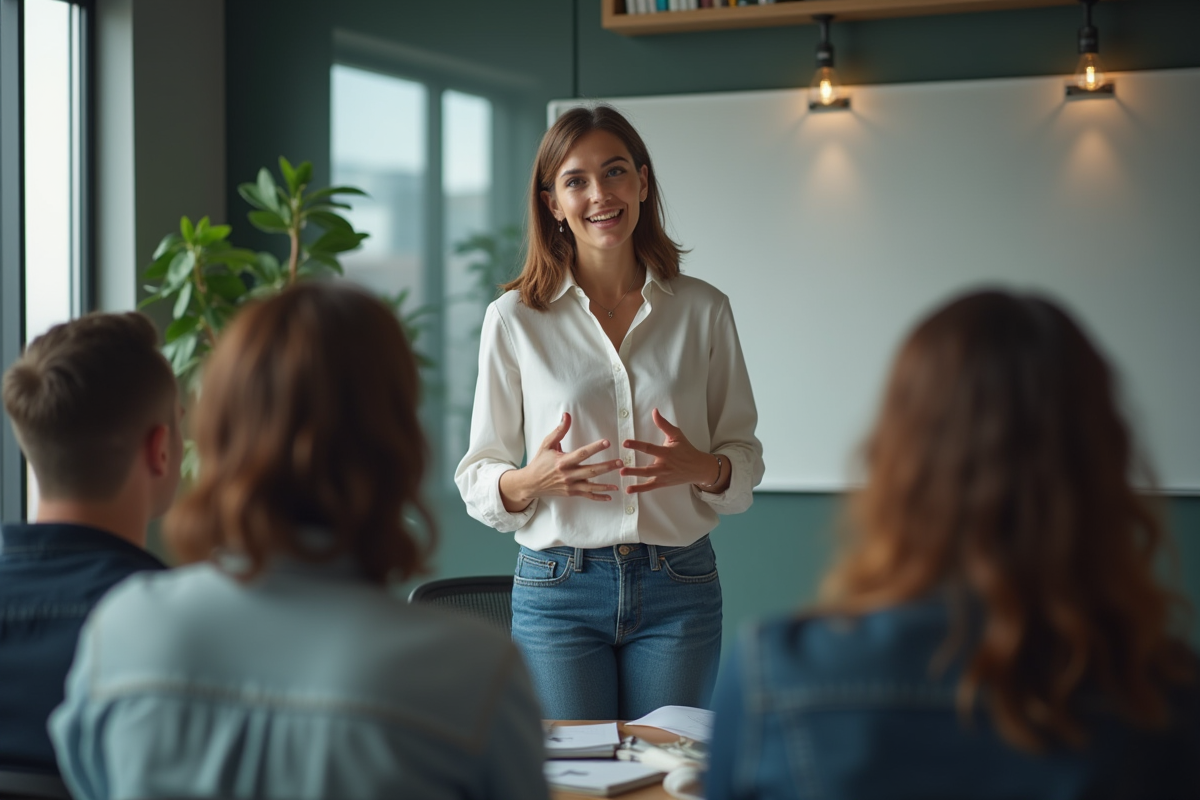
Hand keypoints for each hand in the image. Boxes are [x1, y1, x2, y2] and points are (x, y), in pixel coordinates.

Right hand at [499, 413, 622, 510]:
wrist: (531, 483)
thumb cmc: (540, 462)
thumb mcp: (547, 444)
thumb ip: (559, 431)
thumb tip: (567, 415)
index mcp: (562, 461)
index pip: (582, 454)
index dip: (595, 448)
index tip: (607, 442)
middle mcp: (567, 475)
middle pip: (590, 471)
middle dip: (607, 467)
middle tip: (620, 462)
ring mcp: (570, 485)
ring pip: (591, 485)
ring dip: (606, 484)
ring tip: (619, 480)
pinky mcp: (571, 493)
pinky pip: (587, 495)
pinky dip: (599, 497)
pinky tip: (610, 496)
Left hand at [620, 409, 720, 493]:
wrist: (698, 468)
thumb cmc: (686, 450)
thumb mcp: (677, 435)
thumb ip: (664, 424)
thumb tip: (654, 411)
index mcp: (666, 452)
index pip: (649, 448)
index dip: (637, 445)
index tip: (625, 443)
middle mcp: (664, 465)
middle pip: (647, 468)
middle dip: (634, 468)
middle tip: (621, 467)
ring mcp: (663, 476)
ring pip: (647, 477)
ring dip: (635, 476)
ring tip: (622, 474)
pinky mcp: (663, 483)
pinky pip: (650, 487)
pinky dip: (639, 489)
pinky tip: (628, 489)